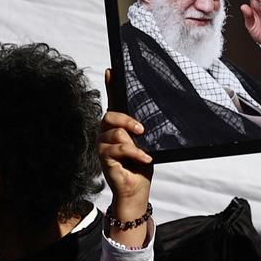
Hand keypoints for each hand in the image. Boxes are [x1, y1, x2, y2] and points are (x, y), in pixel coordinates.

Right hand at [101, 70, 152, 247]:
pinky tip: (144, 159)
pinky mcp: (104, 160)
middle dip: (126, 119)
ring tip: (144, 151)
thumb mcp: (149, 142)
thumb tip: (157, 116)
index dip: (111, 86)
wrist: (137, 190)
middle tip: (142, 129)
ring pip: (114, 133)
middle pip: (109, 115)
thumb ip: (145, 129)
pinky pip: (116, 149)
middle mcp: (106, 134)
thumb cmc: (143, 165)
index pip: (113, 102)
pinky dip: (133, 153)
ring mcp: (103, 147)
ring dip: (132, 142)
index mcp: (118, 126)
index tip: (111, 70)